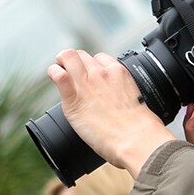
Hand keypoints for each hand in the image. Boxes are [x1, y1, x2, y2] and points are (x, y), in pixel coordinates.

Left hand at [48, 49, 176, 176]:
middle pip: (83, 55)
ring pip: (68, 57)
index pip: (101, 58)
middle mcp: (102, 73)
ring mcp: (87, 83)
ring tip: (59, 70)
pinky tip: (54, 77)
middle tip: (72, 73)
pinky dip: (53, 73)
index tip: (91, 77)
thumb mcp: (137, 104)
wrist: (136, 139)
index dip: (93, 66)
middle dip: (76, 62)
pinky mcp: (74, 98)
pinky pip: (58, 74)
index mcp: (119, 73)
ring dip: (62, 62)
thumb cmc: (140, 129)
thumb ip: (127, 99)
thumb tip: (124, 108)